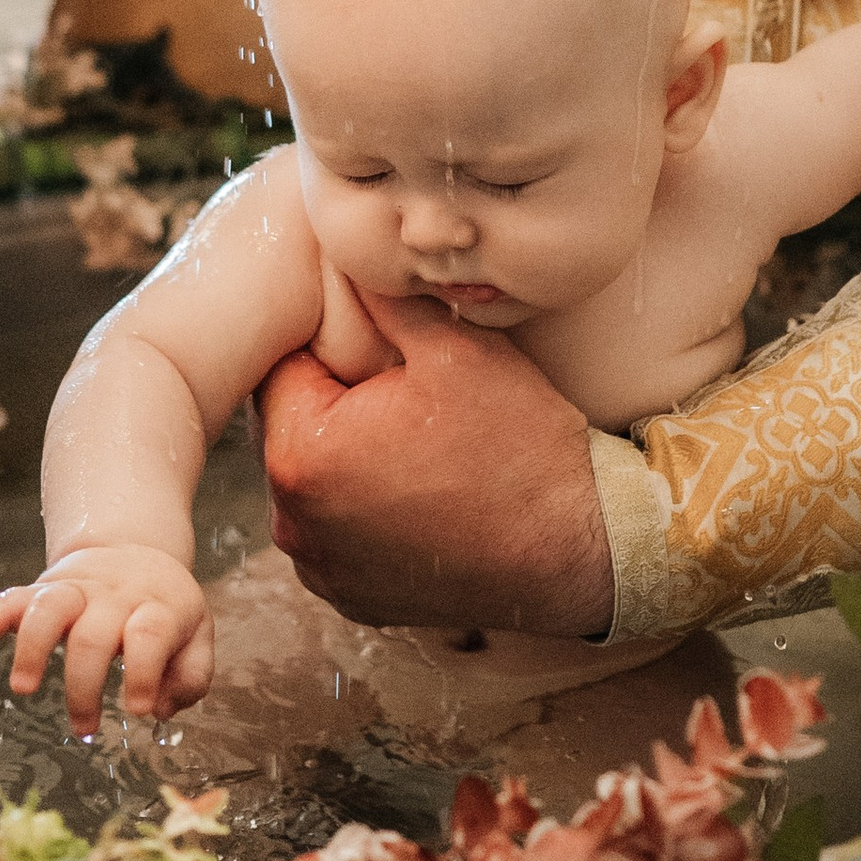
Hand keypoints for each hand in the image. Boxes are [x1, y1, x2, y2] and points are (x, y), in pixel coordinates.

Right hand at [0, 547, 213, 732]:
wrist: (133, 553)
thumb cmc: (164, 608)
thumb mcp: (195, 635)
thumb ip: (189, 676)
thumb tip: (162, 709)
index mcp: (155, 607)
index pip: (149, 636)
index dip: (144, 674)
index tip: (137, 710)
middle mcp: (112, 596)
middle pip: (92, 635)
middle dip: (83, 685)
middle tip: (84, 726)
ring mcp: (74, 590)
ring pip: (48, 608)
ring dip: (32, 648)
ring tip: (24, 688)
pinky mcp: (42, 589)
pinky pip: (9, 600)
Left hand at [257, 291, 614, 633]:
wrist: (577, 548)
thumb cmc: (517, 446)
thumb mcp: (452, 349)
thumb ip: (381, 298)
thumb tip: (344, 261)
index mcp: (301, 455)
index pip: (282, 369)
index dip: (329, 345)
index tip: (378, 346)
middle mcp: (295, 524)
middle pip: (295, 430)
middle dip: (338, 404)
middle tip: (405, 392)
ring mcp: (323, 569)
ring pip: (316, 484)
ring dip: (349, 460)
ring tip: (418, 447)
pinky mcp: (353, 599)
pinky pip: (340, 534)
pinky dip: (367, 513)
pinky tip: (422, 494)